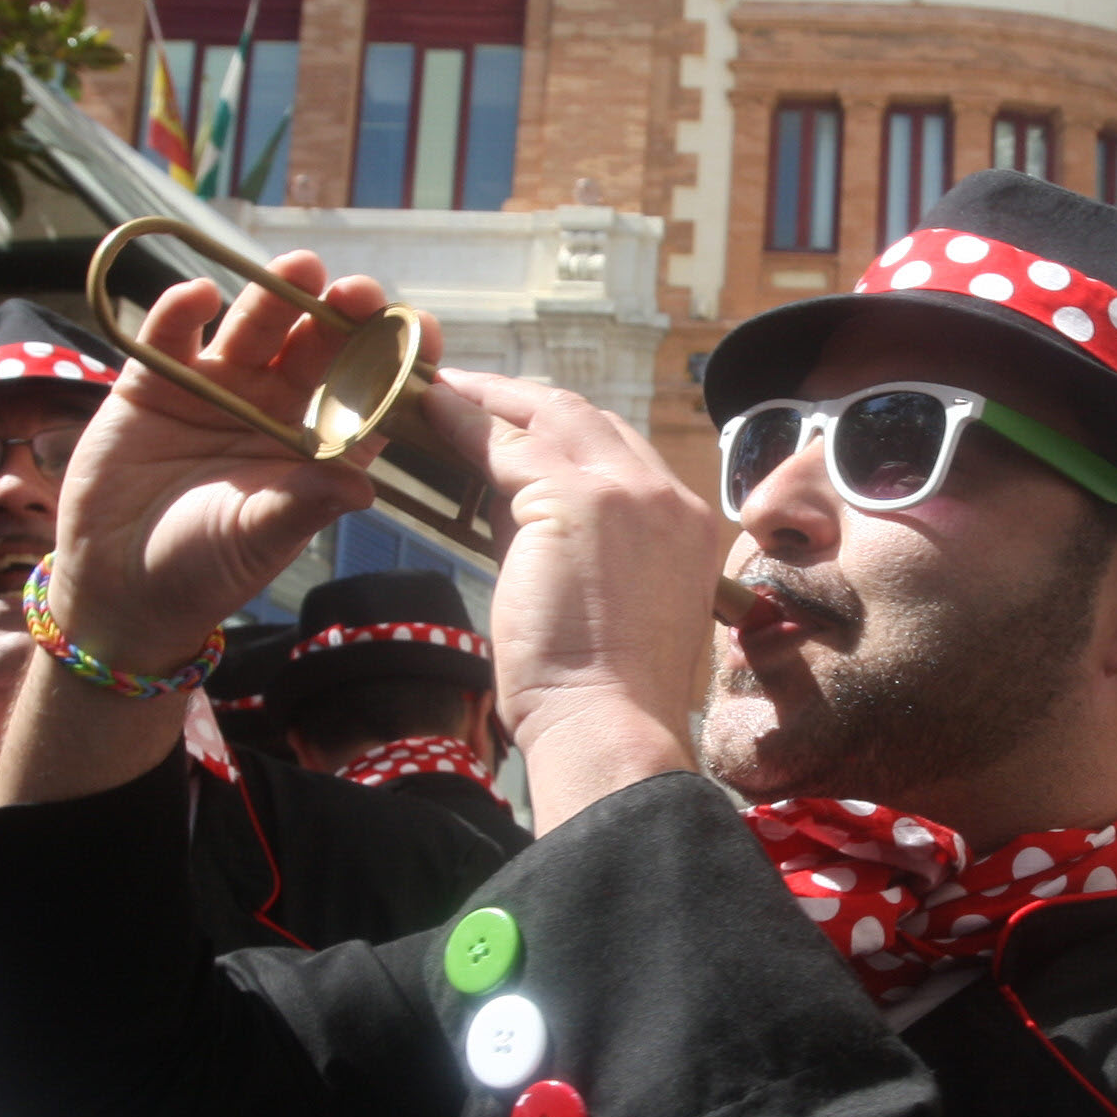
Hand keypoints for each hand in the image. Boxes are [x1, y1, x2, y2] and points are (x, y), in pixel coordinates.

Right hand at [44, 253, 404, 674]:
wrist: (116, 583)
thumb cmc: (203, 566)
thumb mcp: (257, 537)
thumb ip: (303, 505)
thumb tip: (361, 488)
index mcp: (316, 443)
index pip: (366, 390)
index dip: (393, 359)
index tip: (422, 332)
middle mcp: (273, 405)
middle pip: (313, 344)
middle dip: (338, 313)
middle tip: (358, 291)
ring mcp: (215, 387)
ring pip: (252, 328)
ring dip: (274, 295)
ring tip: (298, 269)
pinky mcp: (154, 381)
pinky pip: (170, 336)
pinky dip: (181, 312)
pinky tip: (199, 295)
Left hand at [419, 370, 720, 823]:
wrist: (609, 725)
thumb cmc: (599, 692)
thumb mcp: (603, 599)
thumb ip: (567, 541)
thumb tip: (505, 500)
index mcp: (687, 526)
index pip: (621, 453)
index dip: (563, 433)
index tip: (516, 427)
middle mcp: (669, 497)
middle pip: (590, 419)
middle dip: (526, 401)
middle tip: (471, 392)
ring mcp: (629, 492)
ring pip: (551, 416)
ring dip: (490, 399)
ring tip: (442, 392)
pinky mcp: (578, 499)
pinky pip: (506, 443)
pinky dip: (464, 422)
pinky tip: (429, 412)